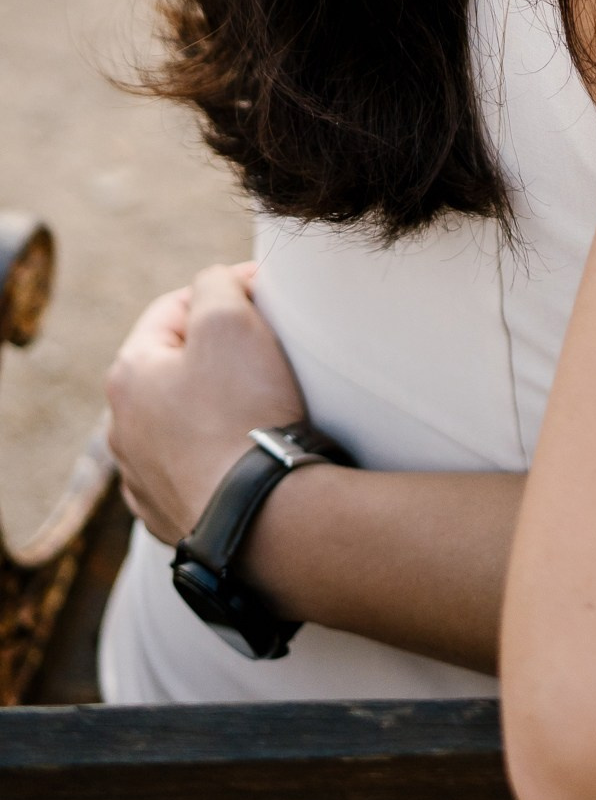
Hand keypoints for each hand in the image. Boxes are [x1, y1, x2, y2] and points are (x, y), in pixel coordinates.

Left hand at [105, 262, 306, 544]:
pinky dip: (216, 451)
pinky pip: (192, 465)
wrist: (260, 516)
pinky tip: (245, 450)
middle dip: (219, 349)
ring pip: (181, 418)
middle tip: (269, 346)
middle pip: (176, 364)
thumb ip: (215, 284)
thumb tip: (214, 286)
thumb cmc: (243, 412)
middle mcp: (122, 429)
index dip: (225, 289)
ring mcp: (142, 478)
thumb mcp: (229, 319)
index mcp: (128, 375)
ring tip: (261, 401)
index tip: (268, 293)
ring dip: (215, 402)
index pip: (174, 308)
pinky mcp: (170, 515)